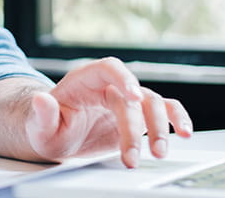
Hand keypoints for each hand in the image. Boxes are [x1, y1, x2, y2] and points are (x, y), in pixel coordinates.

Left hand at [25, 57, 191, 167]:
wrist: (59, 137)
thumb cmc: (48, 128)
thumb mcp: (39, 126)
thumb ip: (42, 114)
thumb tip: (40, 99)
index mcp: (85, 80)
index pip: (108, 68)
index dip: (123, 78)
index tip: (133, 96)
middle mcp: (109, 86)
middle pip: (132, 96)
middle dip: (136, 127)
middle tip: (133, 156)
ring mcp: (126, 100)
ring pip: (153, 103)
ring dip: (159, 127)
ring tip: (158, 153)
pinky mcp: (138, 116)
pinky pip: (165, 111)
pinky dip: (177, 119)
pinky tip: (185, 133)